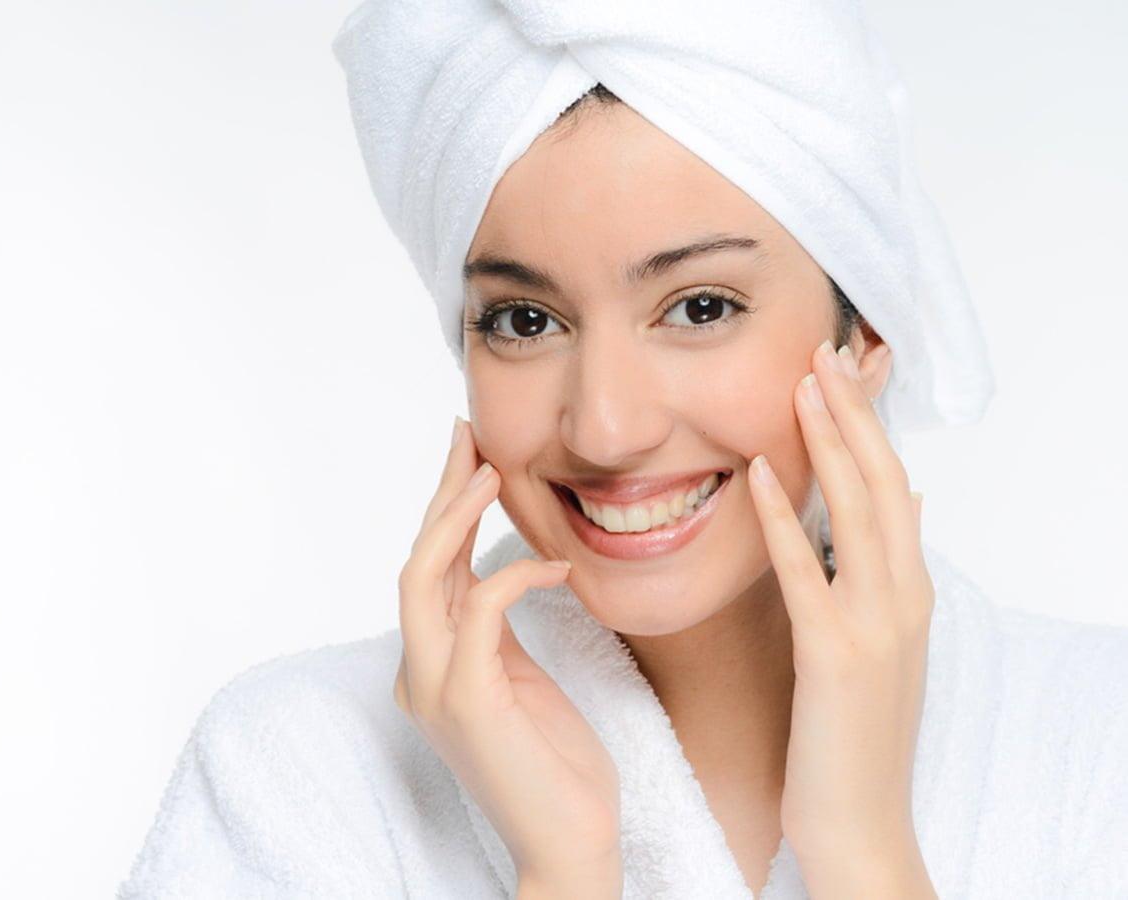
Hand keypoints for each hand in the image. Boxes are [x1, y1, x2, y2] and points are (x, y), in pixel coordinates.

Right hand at [394, 415, 621, 895]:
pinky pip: (482, 613)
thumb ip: (495, 630)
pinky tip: (558, 566)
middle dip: (441, 493)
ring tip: (492, 470)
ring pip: (424, 577)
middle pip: (416, 561)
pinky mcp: (468, 701)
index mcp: (430, 665)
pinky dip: (516, 576)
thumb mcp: (520, 678)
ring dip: (457, 517)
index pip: (428, 570)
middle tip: (467, 435)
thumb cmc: (555, 764)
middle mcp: (418, 672)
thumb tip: (496, 572)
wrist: (570, 842)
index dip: (445, 509)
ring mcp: (434, 688)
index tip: (469, 456)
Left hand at [747, 340, 936, 897]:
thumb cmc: (851, 736)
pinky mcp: (835, 657)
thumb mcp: (877, 644)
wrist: (860, 825)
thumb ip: (881, 576)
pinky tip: (756, 471)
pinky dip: (783, 517)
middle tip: (823, 349)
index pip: (894, 487)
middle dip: (854, 412)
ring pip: (859, 511)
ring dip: (829, 441)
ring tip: (800, 382)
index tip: (838, 373)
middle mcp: (903, 598)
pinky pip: (805, 572)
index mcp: (908, 592)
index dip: (868, 426)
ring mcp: (876, 626)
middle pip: (884, 481)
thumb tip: (901, 510)